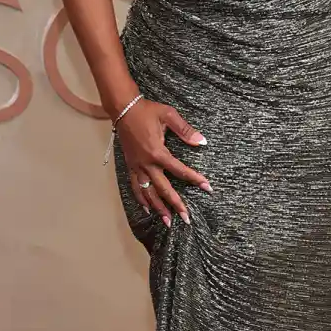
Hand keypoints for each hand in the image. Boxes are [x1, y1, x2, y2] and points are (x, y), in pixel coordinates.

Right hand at [117, 99, 209, 226]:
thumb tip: (202, 141)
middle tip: (186, 218)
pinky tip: (147, 209)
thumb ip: (185, 130)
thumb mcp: (169, 115)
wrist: (123, 109)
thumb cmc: (147, 111)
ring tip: (167, 222)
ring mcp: (136, 166)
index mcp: (157, 152)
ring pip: (148, 192)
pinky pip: (135, 186)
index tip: (207, 187)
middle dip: (175, 204)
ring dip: (158, 208)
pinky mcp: (130, 166)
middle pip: (163, 189)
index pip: (179, 170)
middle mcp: (146, 163)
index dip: (194, 179)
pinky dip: (141, 199)